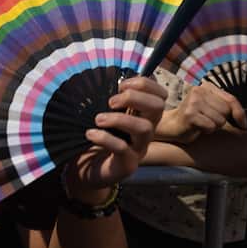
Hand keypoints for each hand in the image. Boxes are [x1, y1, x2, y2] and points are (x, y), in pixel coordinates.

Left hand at [67, 76, 166, 199]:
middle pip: (158, 107)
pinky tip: (90, 134)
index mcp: (142, 115)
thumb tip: (104, 77)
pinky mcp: (127, 164)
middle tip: (111, 102)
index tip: (120, 85)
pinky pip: (123, 149)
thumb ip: (111, 99)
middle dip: (135, 97)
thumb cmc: (97, 137)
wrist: (87, 169)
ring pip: (145, 128)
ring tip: (98, 119)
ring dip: (120, 119)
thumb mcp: (105, 114)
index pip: (159, 94)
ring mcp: (139, 148)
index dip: (144, 84)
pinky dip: (105, 138)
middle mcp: (145, 130)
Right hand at [153, 81, 246, 144]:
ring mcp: (193, 102)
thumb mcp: (211, 107)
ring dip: (214, 126)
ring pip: (220, 120)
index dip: (240, 113)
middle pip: (226, 111)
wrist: (172, 126)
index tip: (243, 124)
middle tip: (208, 120)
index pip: (231, 99)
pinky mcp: (190, 114)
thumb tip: (246, 118)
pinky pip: (211, 126)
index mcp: (206, 86)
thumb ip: (225, 105)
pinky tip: (198, 127)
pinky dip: (207, 130)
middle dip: (221, 120)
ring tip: (202, 123)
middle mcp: (199, 90)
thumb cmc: (196, 118)